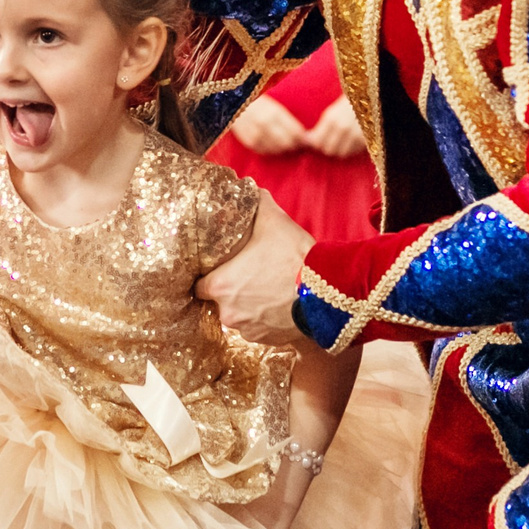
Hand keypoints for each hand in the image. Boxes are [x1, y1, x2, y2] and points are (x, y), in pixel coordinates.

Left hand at [198, 188, 315, 346]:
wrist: (328, 292)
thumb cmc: (295, 256)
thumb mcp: (274, 221)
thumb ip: (257, 203)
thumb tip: (250, 188)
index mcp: (220, 285)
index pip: (199, 285)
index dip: (208, 276)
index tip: (218, 269)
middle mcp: (228, 312)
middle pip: (220, 302)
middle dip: (231, 291)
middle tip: (248, 276)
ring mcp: (248, 330)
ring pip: (240, 317)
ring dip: (248, 307)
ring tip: (266, 290)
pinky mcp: (268, 341)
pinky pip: (259, 330)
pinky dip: (265, 319)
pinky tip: (278, 305)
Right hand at [228, 96, 306, 155]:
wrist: (232, 101)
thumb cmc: (257, 101)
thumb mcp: (274, 105)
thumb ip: (288, 119)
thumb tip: (303, 134)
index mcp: (274, 112)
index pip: (296, 132)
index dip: (304, 138)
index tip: (308, 138)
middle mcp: (265, 124)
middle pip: (288, 143)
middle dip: (296, 145)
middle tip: (300, 144)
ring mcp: (256, 135)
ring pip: (277, 150)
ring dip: (285, 149)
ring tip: (288, 145)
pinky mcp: (248, 142)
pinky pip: (265, 152)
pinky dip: (272, 150)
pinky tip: (275, 146)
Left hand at [305, 95, 366, 160]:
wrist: (366, 100)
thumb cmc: (345, 107)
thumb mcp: (331, 114)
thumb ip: (319, 129)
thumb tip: (307, 141)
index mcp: (331, 119)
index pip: (317, 142)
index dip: (315, 144)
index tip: (317, 142)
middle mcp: (342, 127)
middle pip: (328, 150)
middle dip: (326, 148)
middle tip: (328, 143)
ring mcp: (354, 133)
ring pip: (341, 153)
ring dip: (339, 150)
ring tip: (340, 143)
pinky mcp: (365, 138)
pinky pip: (353, 152)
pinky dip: (350, 150)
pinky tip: (350, 143)